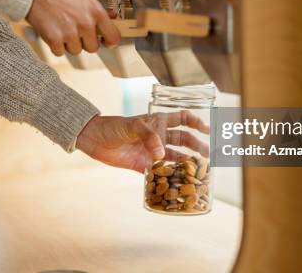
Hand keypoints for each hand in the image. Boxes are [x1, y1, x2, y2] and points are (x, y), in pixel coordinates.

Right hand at [26, 0, 120, 55]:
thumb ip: (97, 10)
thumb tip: (112, 17)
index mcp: (96, 11)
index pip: (113, 37)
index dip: (109, 42)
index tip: (105, 42)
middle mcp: (85, 23)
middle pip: (93, 48)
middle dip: (85, 42)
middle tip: (75, 31)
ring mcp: (70, 32)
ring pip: (76, 51)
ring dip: (69, 44)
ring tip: (61, 28)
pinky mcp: (54, 39)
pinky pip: (60, 52)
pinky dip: (55, 46)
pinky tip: (52, 31)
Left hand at [76, 111, 210, 172]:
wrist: (94, 139)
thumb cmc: (113, 126)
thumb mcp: (132, 125)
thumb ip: (148, 136)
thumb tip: (161, 154)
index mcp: (158, 122)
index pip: (183, 119)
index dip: (196, 122)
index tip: (207, 129)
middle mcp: (158, 137)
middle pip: (184, 140)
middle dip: (197, 146)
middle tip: (207, 155)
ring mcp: (152, 152)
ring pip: (175, 157)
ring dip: (186, 163)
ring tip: (198, 170)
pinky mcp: (143, 166)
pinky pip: (160, 172)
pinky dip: (170, 177)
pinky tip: (179, 182)